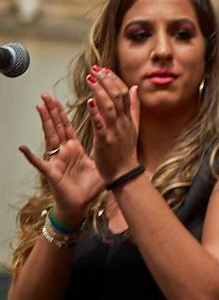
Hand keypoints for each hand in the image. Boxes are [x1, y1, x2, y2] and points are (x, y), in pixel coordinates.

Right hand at [18, 93, 103, 222]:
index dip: (62, 113)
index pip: (68, 127)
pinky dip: (31, 156)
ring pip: (49, 138)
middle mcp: (64, 152)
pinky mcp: (52, 172)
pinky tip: (22, 148)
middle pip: (57, 127)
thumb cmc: (88, 187)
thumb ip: (104, 151)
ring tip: (38, 108)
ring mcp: (56, 161)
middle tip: (45, 95)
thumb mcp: (99, 165)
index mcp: (75, 149)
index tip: (58, 99)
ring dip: (45, 123)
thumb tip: (115, 140)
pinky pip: (40, 164)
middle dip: (52, 111)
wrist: (81, 204)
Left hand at [85, 66, 140, 181]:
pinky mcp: (105, 140)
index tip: (104, 69)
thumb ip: (134, 107)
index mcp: (129, 118)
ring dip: (99, 91)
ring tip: (90, 79)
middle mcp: (124, 122)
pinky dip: (96, 112)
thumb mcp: (133, 127)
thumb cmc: (125, 152)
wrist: (124, 173)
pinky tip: (89, 102)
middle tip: (95, 69)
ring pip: (109, 106)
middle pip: (117, 96)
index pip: (124, 93)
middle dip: (106, 81)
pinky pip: (101, 124)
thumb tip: (134, 89)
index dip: (114, 79)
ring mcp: (115, 130)